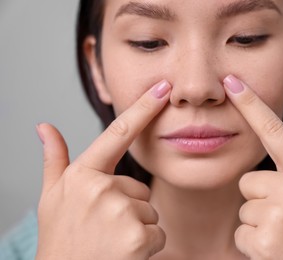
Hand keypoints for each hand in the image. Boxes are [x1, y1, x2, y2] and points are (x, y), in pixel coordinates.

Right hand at [35, 80, 170, 259]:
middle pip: (138, 187)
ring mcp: (119, 212)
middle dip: (128, 206)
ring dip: (136, 226)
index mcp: (82, 174)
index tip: (163, 88)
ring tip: (111, 241)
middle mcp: (100, 188)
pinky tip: (123, 254)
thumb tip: (44, 127)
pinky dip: (147, 245)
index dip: (143, 108)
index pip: (118, 133)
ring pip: (149, 209)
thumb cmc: (61, 238)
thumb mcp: (52, 197)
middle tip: (104, 227)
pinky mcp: (137, 237)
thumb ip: (54, 160)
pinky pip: (158, 232)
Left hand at [224, 75, 282, 258]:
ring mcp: (276, 215)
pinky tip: (275, 249)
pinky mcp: (262, 240)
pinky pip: (241, 232)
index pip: (275, 131)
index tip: (232, 83)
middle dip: (260, 198)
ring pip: (245, 207)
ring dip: (258, 222)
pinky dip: (253, 243)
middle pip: (249, 181)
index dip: (251, 105)